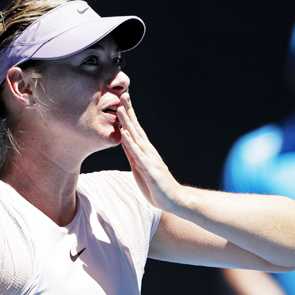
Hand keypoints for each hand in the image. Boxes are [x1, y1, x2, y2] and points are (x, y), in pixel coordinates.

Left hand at [117, 94, 183, 211]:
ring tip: (121, 109)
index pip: (135, 129)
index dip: (129, 115)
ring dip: (128, 123)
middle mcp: (148, 151)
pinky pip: (138, 155)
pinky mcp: (150, 169)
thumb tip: (123, 139)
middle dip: (129, 112)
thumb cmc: (155, 186)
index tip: (122, 100)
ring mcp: (150, 159)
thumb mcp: (139, 168)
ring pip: (136, 138)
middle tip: (122, 94)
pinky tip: (125, 134)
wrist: (173, 200)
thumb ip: (132, 153)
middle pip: (136, 128)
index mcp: (144, 151)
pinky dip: (131, 144)